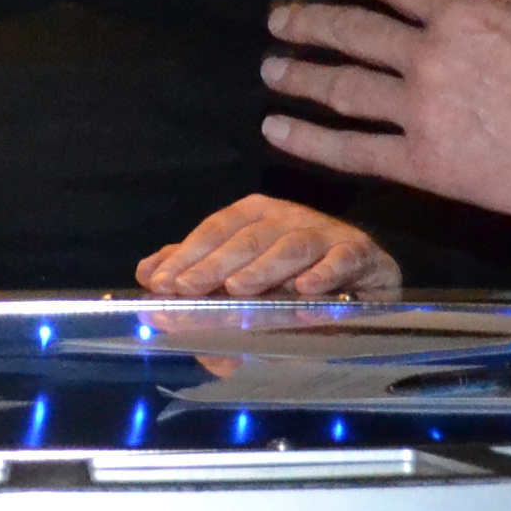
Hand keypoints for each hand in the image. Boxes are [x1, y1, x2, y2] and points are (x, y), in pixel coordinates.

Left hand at [135, 196, 401, 297]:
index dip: (187, 254)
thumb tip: (147, 271)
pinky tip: (305, 290)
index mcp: (257, 216)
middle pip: (250, 236)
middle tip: (189, 289)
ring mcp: (328, 234)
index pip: (216, 229)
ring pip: (294, 244)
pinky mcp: (364, 257)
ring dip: (264, 266)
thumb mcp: (238, 282)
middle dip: (215, 263)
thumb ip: (195, 273)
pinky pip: (344, 259)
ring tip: (238, 289)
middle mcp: (290, 217)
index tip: (161, 283)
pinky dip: (325, 273)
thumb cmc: (291, 287)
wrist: (363, 294)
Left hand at [259, 0, 510, 230]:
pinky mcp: (422, 163)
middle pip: (353, 32)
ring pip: (344, 88)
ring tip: (271, 70)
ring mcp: (419, 111)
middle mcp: (427, 56)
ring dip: (301, 76)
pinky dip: (312, 140)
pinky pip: (356, 150)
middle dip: (309, 22)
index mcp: (459, 12)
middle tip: (278, 20)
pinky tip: (278, 129)